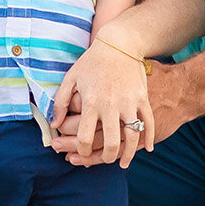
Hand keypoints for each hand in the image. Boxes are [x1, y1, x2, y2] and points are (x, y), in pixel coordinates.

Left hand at [50, 39, 152, 168]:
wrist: (120, 43)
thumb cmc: (92, 61)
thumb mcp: (71, 78)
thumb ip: (61, 102)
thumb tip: (55, 125)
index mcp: (91, 102)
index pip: (84, 137)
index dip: (80, 151)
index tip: (81, 153)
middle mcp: (110, 105)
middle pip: (109, 142)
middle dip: (105, 158)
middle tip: (104, 159)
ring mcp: (129, 102)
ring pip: (131, 137)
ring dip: (128, 154)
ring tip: (123, 162)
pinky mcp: (143, 98)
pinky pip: (148, 123)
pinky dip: (149, 138)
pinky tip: (147, 148)